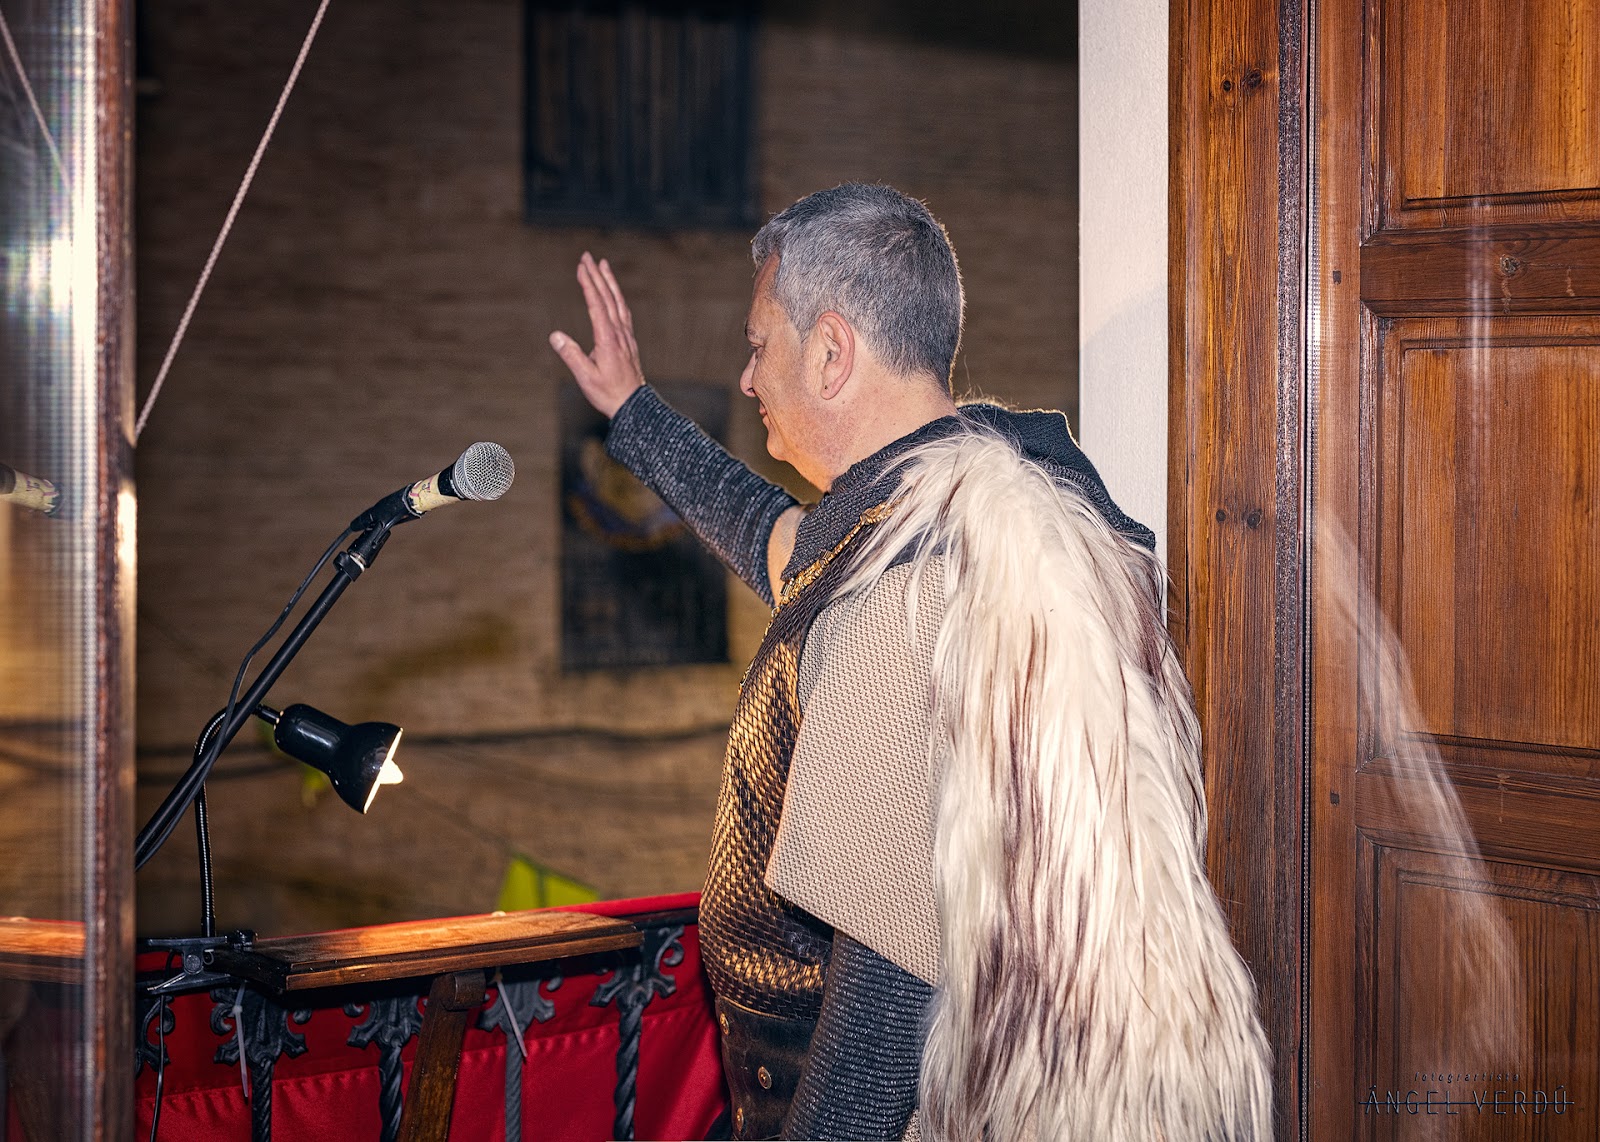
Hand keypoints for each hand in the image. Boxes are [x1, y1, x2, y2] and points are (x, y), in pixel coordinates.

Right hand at [549, 252, 644, 417]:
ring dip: (609, 282)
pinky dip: (617, 297)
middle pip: (608, 298)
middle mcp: (619, 333)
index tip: (582, 267)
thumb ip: (571, 355)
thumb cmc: (608, 393)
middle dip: (597, 275)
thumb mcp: (586, 377)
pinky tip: (614, 293)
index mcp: (608, 339)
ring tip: (603, 265)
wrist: (634, 405)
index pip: (597, 304)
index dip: (589, 284)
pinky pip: (623, 312)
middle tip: (587, 256)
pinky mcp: (629, 341)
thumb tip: (555, 335)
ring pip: (618, 302)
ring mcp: (626, 336)